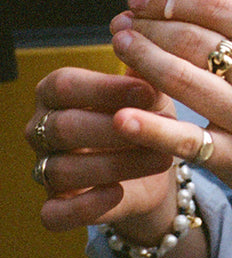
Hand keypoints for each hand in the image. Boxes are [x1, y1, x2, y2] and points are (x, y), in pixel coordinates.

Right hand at [25, 67, 174, 236]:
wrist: (157, 166)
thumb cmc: (148, 116)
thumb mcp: (150, 92)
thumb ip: (143, 72)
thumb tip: (142, 43)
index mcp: (56, 92)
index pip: (65, 85)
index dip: (106, 89)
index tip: (148, 92)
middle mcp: (43, 129)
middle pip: (64, 127)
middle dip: (115, 130)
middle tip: (159, 130)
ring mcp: (44, 169)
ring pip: (63, 170)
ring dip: (116, 165)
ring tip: (161, 158)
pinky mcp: (56, 207)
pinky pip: (54, 214)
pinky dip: (84, 207)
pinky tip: (116, 194)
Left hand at [109, 0, 231, 241]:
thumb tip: (190, 11)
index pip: (220, 8)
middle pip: (195, 39)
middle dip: (149, 25)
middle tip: (123, 20)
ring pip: (183, 78)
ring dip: (141, 57)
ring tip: (120, 44)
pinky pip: (186, 139)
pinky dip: (151, 127)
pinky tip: (123, 115)